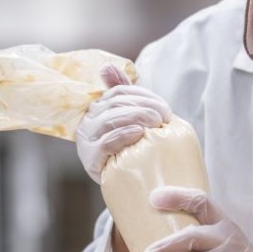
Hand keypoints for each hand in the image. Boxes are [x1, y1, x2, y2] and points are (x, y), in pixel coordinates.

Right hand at [76, 65, 171, 183]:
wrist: (134, 185)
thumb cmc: (135, 149)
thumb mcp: (133, 120)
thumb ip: (126, 93)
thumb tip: (106, 66)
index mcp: (98, 109)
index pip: (119, 92)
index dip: (143, 95)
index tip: (165, 107)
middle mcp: (88, 122)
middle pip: (115, 104)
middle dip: (144, 106)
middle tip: (165, 116)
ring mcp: (87, 141)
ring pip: (110, 120)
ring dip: (136, 117)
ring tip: (157, 122)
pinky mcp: (90, 159)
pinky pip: (106, 143)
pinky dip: (123, 135)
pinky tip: (139, 133)